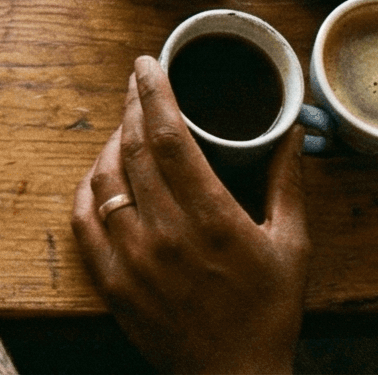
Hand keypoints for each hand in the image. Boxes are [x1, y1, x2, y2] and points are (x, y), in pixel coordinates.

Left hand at [71, 58, 306, 374]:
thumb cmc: (269, 313)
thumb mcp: (293, 247)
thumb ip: (287, 183)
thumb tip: (290, 130)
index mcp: (214, 220)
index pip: (172, 138)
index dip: (155, 93)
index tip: (146, 64)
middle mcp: (167, 234)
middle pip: (135, 149)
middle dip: (132, 106)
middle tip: (135, 82)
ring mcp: (134, 259)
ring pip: (105, 179)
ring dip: (111, 144)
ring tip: (126, 127)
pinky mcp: (112, 282)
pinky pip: (84, 221)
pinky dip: (88, 189)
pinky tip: (101, 174)